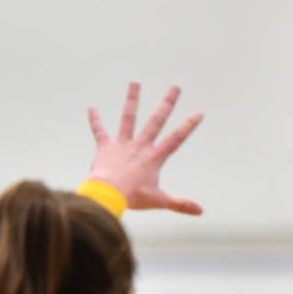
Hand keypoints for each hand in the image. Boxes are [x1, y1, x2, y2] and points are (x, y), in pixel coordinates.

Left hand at [87, 82, 203, 213]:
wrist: (109, 194)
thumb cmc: (134, 198)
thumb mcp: (160, 201)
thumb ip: (181, 204)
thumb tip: (201, 211)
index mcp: (154, 158)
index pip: (176, 139)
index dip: (189, 125)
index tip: (199, 112)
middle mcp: (140, 146)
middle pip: (156, 121)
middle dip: (167, 103)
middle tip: (175, 87)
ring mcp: (122, 145)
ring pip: (128, 118)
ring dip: (132, 100)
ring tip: (134, 82)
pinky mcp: (105, 148)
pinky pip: (100, 131)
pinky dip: (95, 121)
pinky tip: (91, 108)